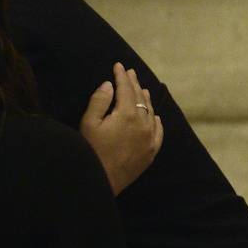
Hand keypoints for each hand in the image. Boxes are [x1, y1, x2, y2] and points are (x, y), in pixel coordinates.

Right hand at [79, 62, 162, 194]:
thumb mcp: (89, 123)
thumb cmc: (91, 151)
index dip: (122, 76)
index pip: (126, 89)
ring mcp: (150, 139)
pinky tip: (154, 117)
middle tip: (130, 72)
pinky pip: (158, 132)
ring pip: (151, 113)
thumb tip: (110, 84)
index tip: (118, 65)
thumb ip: (100, 100)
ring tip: (142, 89)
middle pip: (140, 98)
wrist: (101, 181)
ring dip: (146, 99)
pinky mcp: (151, 152)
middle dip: (134, 84)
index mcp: (127, 114)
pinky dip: (155, 121)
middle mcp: (143, 124)